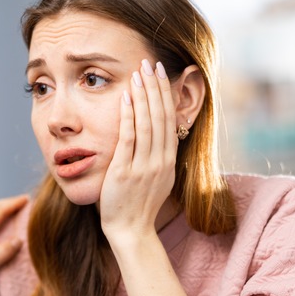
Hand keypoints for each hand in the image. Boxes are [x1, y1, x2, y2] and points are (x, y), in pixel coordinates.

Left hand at [99, 59, 175, 240]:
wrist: (131, 231)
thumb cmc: (138, 205)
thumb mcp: (157, 178)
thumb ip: (158, 156)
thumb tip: (157, 134)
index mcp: (169, 161)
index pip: (170, 120)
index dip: (166, 95)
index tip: (161, 74)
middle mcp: (160, 161)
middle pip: (160, 117)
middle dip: (155, 88)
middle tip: (151, 63)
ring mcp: (144, 167)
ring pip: (146, 124)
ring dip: (143, 96)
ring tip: (138, 73)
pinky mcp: (125, 172)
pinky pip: (128, 139)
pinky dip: (127, 117)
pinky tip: (124, 98)